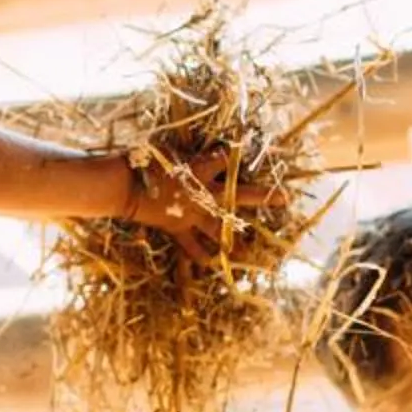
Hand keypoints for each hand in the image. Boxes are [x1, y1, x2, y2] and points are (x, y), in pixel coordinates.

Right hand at [120, 149, 289, 262]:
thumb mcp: (166, 149)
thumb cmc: (144, 162)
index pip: (225, 158)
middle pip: (240, 194)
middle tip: (285, 199)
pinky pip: (191, 245)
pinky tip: (211, 264)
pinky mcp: (178, 228)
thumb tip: (187, 148)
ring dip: (235, 237)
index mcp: (201, 169)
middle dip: (263, 196)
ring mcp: (193, 213)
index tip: (244, 147)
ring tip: (251, 250)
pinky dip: (200, 254)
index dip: (235, 152)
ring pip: (220, 227)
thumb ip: (182, 151)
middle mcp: (204, 194)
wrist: (125, 187)